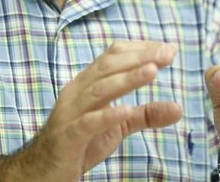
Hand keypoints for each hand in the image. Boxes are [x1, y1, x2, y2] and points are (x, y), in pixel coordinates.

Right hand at [21, 41, 182, 181]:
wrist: (41, 171)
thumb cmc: (80, 143)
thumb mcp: (117, 127)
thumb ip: (145, 115)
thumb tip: (178, 108)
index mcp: (86, 84)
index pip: (112, 56)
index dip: (139, 49)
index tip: (168, 49)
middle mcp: (76, 92)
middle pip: (107, 67)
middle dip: (139, 58)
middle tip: (168, 54)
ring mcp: (70, 113)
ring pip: (99, 90)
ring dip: (126, 79)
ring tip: (152, 71)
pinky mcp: (68, 137)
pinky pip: (87, 123)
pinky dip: (107, 115)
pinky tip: (126, 110)